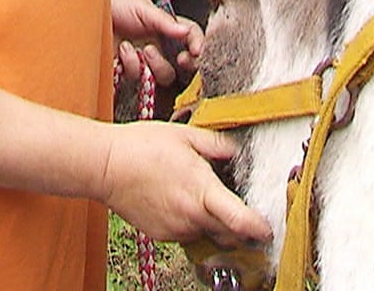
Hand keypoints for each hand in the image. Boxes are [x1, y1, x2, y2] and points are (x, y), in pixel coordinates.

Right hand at [99, 120, 271, 245]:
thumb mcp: (184, 135)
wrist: (104, 166)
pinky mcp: (162, 235)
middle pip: (231, 236)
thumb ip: (216, 144)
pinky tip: (179, 202)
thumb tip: (235, 150)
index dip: (260, 228)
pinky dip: (191, 223)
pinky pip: (187, 234)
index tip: (269, 227)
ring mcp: (176, 228)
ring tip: (202, 200)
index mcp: (202, 190)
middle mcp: (191, 215)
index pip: (241, 222)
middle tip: (243, 214)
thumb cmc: (141, 146)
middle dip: (241, 229)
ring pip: (208, 235)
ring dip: (214, 224)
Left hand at [111, 0, 202, 86]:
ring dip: (154, 64)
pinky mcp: (124, 68)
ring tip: (139, 48)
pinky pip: (135, 77)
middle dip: (182, 65)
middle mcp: (157, 45)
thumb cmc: (114, 1)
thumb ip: (164, 21)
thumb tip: (186, 32)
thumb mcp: (142, 7)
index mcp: (165, 27)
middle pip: (180, 66)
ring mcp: (141, 58)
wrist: (85, 8)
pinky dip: (131, 64)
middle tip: (179, 58)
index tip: (195, 50)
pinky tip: (122, 50)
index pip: (190, 37)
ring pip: (161, 76)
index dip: (197, 44)